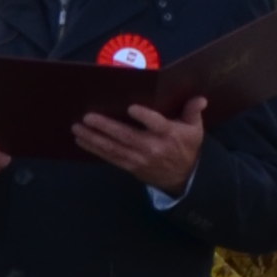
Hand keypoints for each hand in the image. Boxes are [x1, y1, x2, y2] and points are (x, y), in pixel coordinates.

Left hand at [74, 97, 208, 198]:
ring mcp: (139, 159)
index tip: (131, 108)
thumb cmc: (186, 148)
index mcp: (169, 135)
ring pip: (113, 148)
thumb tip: (200, 98)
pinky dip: (94, 149)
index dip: (145, 117)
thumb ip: (193, 112)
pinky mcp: (130, 166)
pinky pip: (110, 157)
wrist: (182, 179)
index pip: (157, 125)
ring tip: (77, 128)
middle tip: (87, 117)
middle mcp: (152, 147)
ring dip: (93, 138)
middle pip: (126, 136)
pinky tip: (82, 140)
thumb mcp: (195, 129)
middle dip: (105, 127)